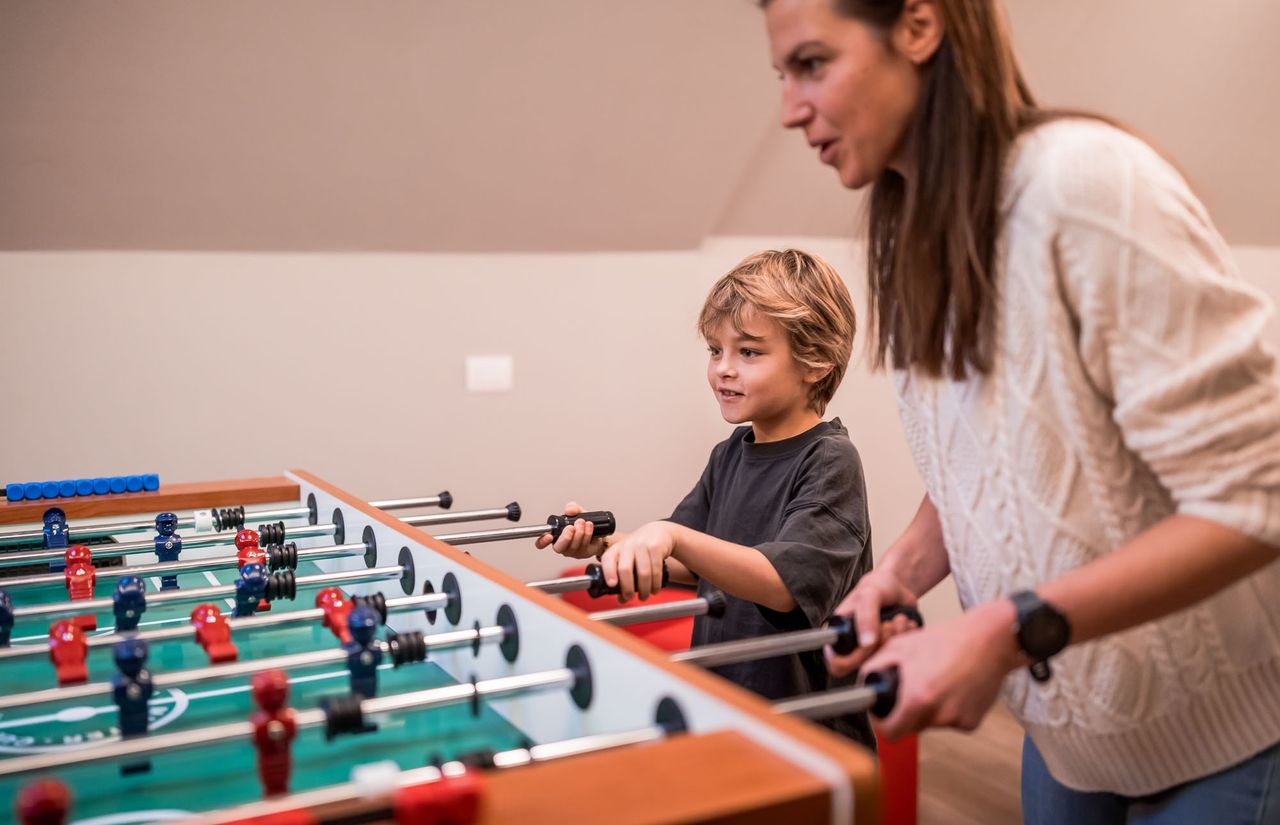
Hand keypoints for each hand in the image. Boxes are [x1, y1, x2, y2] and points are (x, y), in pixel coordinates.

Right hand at [535, 502, 605, 559]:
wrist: (599, 532)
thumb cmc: (584, 524)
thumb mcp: (577, 512)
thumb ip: (572, 508)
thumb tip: (569, 510)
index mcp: (556, 536)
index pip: (542, 543)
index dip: (542, 541)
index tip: (549, 536)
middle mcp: (563, 546)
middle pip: (559, 547)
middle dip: (566, 537)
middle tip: (571, 527)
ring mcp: (574, 551)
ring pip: (574, 546)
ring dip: (579, 532)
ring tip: (582, 522)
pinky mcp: (584, 553)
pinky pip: (584, 545)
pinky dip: (587, 533)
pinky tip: (589, 526)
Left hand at [599, 521, 674, 601]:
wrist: (658, 533)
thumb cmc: (639, 550)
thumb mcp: (627, 559)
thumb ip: (622, 577)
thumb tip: (621, 599)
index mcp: (616, 550)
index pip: (608, 560)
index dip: (609, 572)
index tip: (612, 585)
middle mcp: (627, 546)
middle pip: (625, 569)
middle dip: (627, 588)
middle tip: (630, 597)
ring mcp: (642, 545)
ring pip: (643, 573)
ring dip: (644, 589)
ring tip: (644, 596)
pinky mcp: (656, 547)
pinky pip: (656, 570)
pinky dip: (655, 584)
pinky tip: (654, 589)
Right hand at [825, 568, 920, 676]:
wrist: (897, 587)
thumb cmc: (877, 586)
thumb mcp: (869, 595)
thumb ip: (866, 617)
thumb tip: (866, 643)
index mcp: (839, 633)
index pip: (837, 663)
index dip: (852, 659)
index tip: (868, 641)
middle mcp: (853, 646)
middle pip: (865, 664)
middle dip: (882, 641)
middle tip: (889, 623)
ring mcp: (872, 650)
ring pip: (884, 660)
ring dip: (896, 638)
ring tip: (900, 619)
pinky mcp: (888, 649)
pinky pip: (900, 655)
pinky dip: (906, 639)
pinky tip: (906, 624)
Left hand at [859, 600, 1021, 739]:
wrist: (990, 640)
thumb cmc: (948, 640)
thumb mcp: (901, 646)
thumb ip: (877, 666)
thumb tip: (866, 682)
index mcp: (918, 698)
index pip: (890, 732)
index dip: (882, 724)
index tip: (883, 714)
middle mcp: (939, 714)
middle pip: (911, 726)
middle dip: (906, 711)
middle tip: (912, 688)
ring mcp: (958, 720)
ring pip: (931, 722)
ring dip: (928, 707)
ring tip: (937, 680)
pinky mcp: (973, 722)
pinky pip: (950, 720)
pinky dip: (948, 707)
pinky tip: (953, 686)